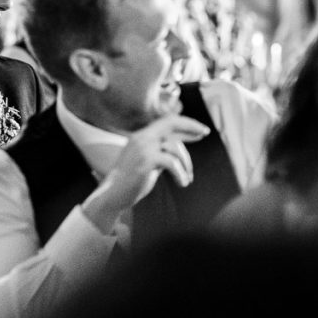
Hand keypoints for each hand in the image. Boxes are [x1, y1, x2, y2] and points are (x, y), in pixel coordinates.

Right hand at [82, 114, 209, 233]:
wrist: (113, 195)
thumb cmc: (131, 181)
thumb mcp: (148, 161)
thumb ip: (160, 151)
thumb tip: (180, 147)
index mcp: (141, 136)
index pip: (166, 122)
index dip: (186, 124)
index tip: (201, 131)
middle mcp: (141, 138)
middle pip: (171, 123)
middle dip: (190, 126)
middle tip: (205, 133)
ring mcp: (143, 148)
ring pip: (175, 147)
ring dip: (186, 164)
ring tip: (187, 179)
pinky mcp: (146, 161)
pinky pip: (172, 163)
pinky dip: (181, 174)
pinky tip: (183, 183)